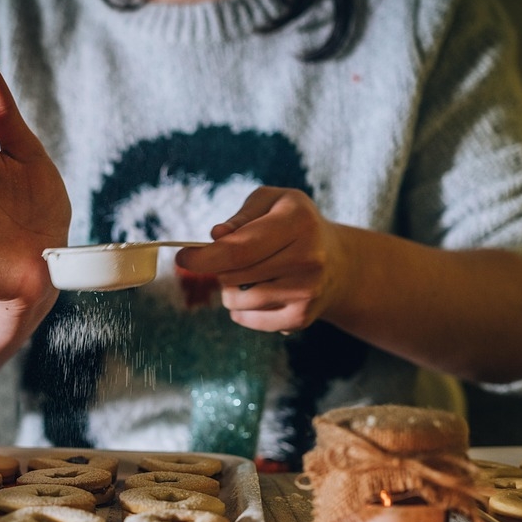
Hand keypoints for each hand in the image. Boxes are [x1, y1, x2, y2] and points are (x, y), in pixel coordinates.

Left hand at [176, 186, 348, 332]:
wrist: (338, 262)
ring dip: (230, 289)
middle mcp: (308, 259)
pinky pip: (248, 319)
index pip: (240, 249)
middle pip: (234, 275)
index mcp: (298, 222)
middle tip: (229, 260)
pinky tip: (260, 292)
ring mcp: (307, 292)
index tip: (182, 257)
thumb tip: (217, 236)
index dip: (204, 256)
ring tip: (249, 275)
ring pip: (237, 300)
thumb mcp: (272, 202)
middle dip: (218, 268)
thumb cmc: (293, 223)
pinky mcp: (301, 319)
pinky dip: (242, 308)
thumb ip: (242, 216)